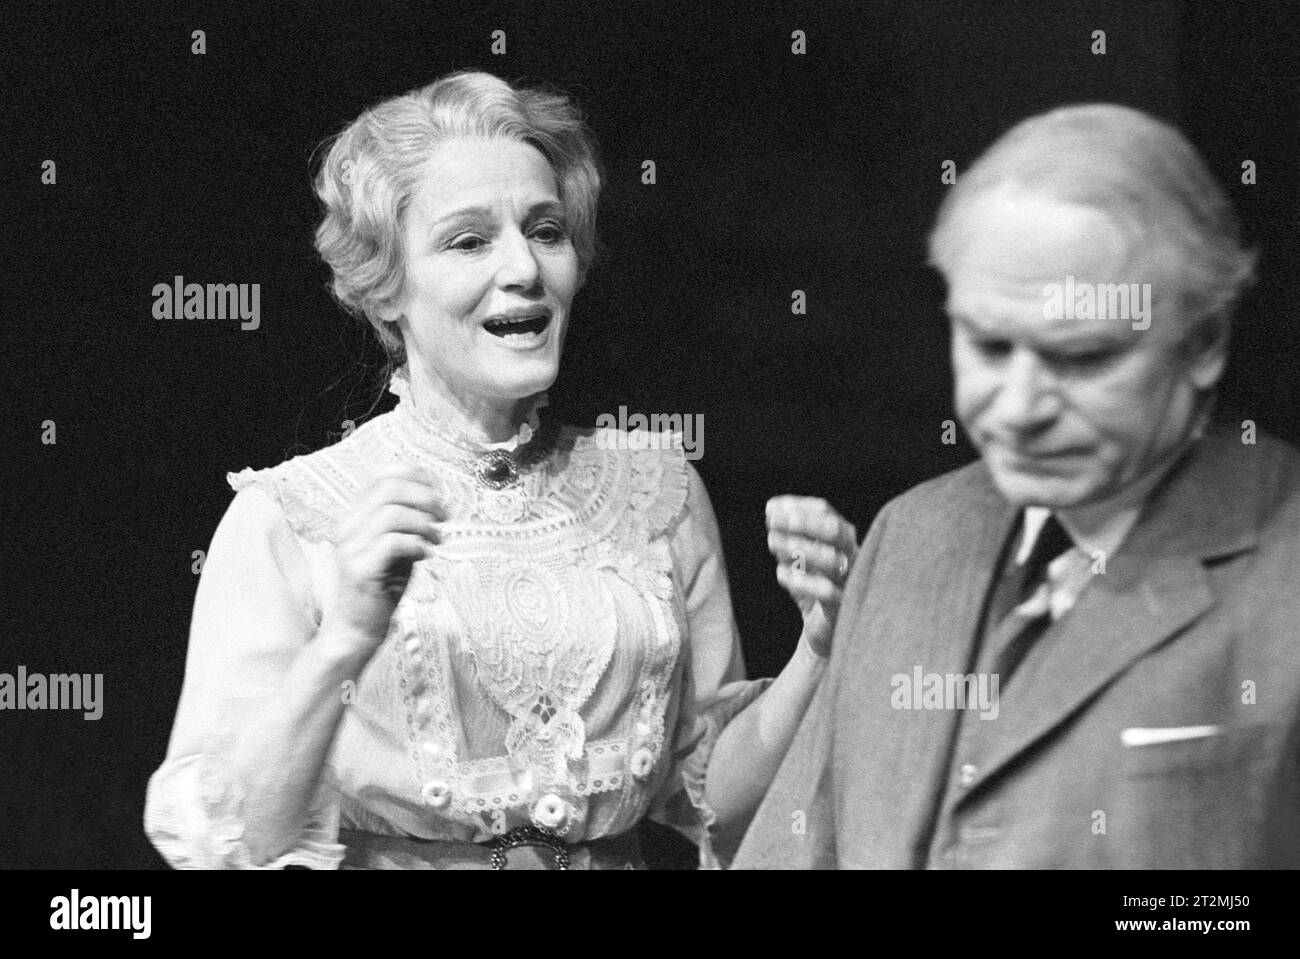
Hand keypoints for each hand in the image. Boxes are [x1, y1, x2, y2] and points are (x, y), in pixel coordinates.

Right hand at [318, 461, 446, 660]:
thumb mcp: (397, 547)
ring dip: (424, 524)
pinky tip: (424, 555)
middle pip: (389, 488)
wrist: (357, 629)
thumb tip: (437, 502)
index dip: (413, 476)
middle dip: (425, 498)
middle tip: (444, 518)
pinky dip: (416, 544)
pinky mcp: (361, 570)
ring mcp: (352, 548)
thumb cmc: (381, 588)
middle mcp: (350, 527)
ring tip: (436, 540)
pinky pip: (392, 543)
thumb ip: (409, 524)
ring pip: (391, 513)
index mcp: (357, 516)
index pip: (380, 474)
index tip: (437, 493)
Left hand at [766, 496, 857, 657]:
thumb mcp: (797, 557)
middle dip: (803, 521)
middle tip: (772, 520)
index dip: (798, 506)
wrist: (824, 631)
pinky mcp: (843, 607)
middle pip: (835, 531)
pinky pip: (827, 592)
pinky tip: (780, 573)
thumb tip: (772, 510)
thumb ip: (787, 535)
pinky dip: (802, 581)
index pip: (826, 512)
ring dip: (799, 548)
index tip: (770, 508)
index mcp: (841, 538)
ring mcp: (850, 581)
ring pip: (832, 560)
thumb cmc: (812, 586)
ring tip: (771, 542)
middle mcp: (851, 555)